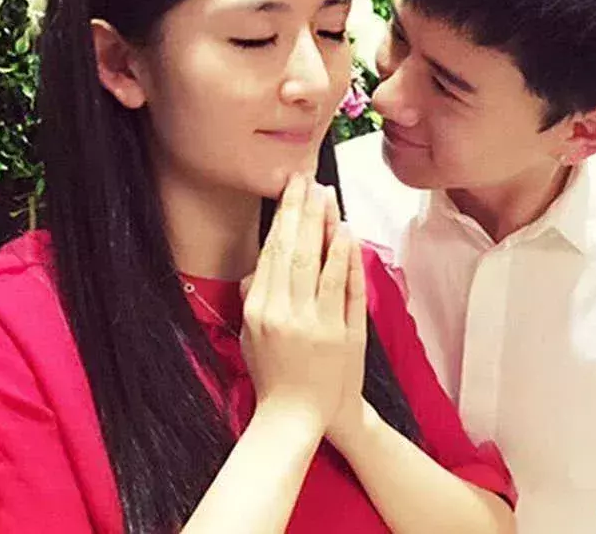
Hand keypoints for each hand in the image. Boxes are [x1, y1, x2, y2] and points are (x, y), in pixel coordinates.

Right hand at [240, 175, 365, 436]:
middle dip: (301, 210)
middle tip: (307, 179)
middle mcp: (283, 312)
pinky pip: (344, 287)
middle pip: (293, 250)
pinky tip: (346, 233)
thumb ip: (252, 297)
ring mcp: (314, 322)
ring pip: (319, 263)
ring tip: (328, 195)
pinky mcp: (341, 332)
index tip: (289, 190)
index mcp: (258, 310)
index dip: (281, 218)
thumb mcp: (249, 335)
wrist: (297, 416)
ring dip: (324, 225)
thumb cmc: (273, 374)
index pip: (271, 253)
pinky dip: (346, 258)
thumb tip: (257, 265)